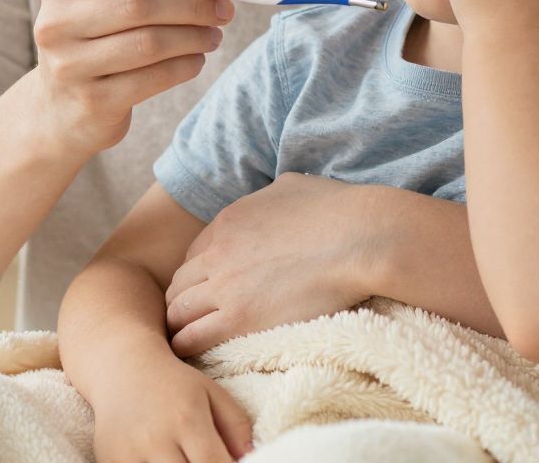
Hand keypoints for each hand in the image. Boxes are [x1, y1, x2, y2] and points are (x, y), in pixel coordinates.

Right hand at [29, 0, 234, 154]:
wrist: (61, 110)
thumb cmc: (91, 39)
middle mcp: (56, 24)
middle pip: (137, 4)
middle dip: (191, 4)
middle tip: (223, 7)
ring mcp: (70, 67)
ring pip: (149, 44)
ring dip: (193, 36)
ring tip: (214, 34)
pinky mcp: (94, 102)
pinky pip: (153, 78)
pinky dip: (184, 66)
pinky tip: (195, 59)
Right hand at [89, 357, 252, 462]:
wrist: (122, 367)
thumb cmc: (174, 382)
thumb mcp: (212, 393)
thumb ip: (237, 426)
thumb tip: (250, 457)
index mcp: (187, 419)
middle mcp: (156, 439)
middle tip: (205, 462)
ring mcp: (128, 453)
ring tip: (182, 460)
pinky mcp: (109, 460)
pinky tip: (161, 461)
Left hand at [163, 173, 375, 356]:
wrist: (360, 238)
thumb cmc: (337, 211)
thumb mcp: (289, 187)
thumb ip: (266, 199)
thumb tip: (270, 203)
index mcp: (227, 222)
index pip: (194, 256)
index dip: (200, 274)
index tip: (210, 290)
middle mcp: (218, 253)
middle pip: (179, 285)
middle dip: (183, 300)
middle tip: (196, 317)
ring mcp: (225, 287)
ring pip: (178, 312)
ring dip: (181, 324)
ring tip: (190, 338)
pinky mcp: (239, 319)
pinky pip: (192, 338)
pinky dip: (188, 345)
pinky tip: (195, 352)